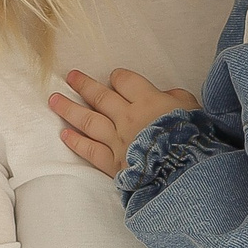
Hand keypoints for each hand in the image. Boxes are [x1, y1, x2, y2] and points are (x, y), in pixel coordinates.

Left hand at [48, 68, 198, 177]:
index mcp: (148, 100)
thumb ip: (178, 99)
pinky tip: (64, 134)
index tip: (113, 77)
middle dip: (84, 85)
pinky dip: (76, 142)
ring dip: (69, 109)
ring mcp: (117, 140)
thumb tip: (168, 96)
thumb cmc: (192, 139)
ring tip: (54, 99)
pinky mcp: (113, 163)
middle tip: (70, 76)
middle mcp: (127, 117)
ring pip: (88, 120)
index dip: (118, 78)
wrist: (184, 171)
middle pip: (101, 96)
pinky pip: (90, 150)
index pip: (126, 82)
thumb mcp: (193, 111)